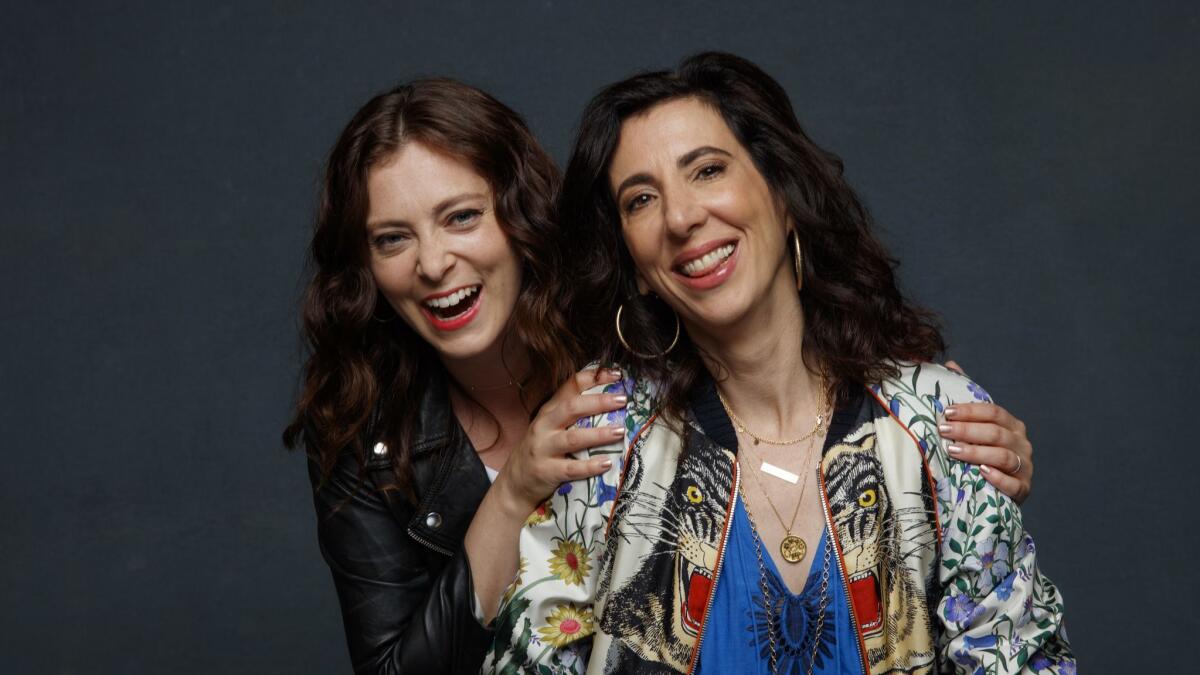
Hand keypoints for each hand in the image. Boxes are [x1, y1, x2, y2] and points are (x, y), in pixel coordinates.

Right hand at [493, 367, 627, 515]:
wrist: (516, 481)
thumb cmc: (542, 449)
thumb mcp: (551, 425)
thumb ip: (574, 412)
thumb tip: (611, 399)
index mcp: (550, 410)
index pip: (571, 385)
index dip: (595, 377)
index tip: (618, 374)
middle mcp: (545, 425)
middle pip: (573, 407)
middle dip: (600, 402)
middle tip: (622, 400)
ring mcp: (544, 448)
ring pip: (573, 438)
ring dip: (599, 434)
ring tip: (620, 431)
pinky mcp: (546, 471)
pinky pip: (571, 468)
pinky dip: (590, 466)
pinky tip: (607, 463)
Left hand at [939, 360, 1031, 502]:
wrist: (995, 490)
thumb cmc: (982, 453)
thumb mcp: (975, 426)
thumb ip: (967, 397)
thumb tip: (951, 365)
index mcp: (1012, 425)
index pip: (994, 412)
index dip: (970, 411)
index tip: (946, 412)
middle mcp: (1022, 443)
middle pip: (996, 433)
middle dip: (967, 430)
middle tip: (943, 430)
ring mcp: (1025, 467)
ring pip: (1003, 456)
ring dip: (976, 453)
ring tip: (952, 451)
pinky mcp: (1023, 489)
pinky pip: (1013, 484)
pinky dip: (998, 478)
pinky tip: (982, 473)